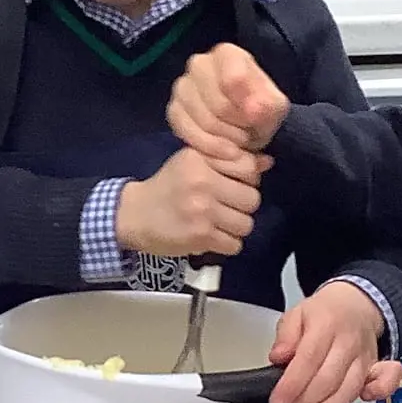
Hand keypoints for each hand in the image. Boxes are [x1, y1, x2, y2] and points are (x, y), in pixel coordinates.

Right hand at [116, 145, 266, 260]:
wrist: (133, 215)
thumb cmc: (167, 187)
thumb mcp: (193, 164)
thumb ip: (228, 162)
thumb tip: (268, 162)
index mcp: (200, 159)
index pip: (248, 168)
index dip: (247, 181)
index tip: (232, 186)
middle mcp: (202, 181)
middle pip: (252, 199)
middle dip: (242, 207)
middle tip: (225, 208)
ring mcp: (202, 210)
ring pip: (246, 224)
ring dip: (235, 228)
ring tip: (218, 224)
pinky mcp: (200, 235)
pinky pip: (234, 244)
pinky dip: (226, 244)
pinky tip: (211, 237)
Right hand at [169, 43, 288, 161]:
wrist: (242, 125)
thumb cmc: (259, 110)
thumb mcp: (274, 107)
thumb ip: (268, 106)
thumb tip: (254, 111)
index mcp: (227, 54)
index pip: (234, 80)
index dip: (247, 106)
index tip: (256, 119)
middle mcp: (199, 64)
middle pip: (219, 104)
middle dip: (238, 126)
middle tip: (249, 134)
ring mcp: (182, 86)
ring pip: (204, 121)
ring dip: (226, 139)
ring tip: (239, 142)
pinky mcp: (173, 109)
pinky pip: (187, 132)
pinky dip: (209, 147)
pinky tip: (223, 150)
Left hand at [269, 282, 401, 402]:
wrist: (356, 306)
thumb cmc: (325, 313)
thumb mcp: (296, 315)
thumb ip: (285, 337)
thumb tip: (278, 358)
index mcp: (327, 323)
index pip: (308, 359)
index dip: (291, 385)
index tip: (277, 400)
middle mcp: (349, 341)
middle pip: (327, 381)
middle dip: (304, 401)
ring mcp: (365, 357)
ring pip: (347, 392)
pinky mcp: (376, 369)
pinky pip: (380, 388)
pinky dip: (368, 399)